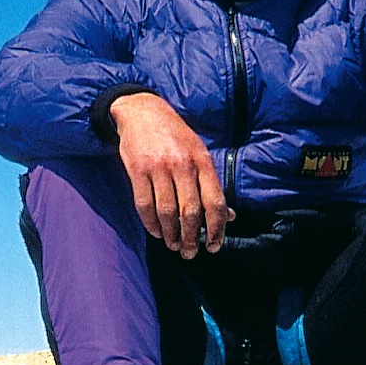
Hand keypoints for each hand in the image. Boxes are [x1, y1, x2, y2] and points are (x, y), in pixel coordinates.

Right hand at [111, 92, 232, 257]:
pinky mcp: (137, 170)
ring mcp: (158, 168)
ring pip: (166, 212)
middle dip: (192, 238)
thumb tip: (229, 216)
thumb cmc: (175, 135)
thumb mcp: (199, 152)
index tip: (214, 246)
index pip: (214, 202)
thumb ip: (212, 184)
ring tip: (174, 245)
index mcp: (202, 161)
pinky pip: (144, 205)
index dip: (217, 229)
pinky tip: (157, 232)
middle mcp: (182, 165)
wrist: (142, 111)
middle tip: (190, 253)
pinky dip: (151, 224)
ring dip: (171, 235)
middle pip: (190, 212)